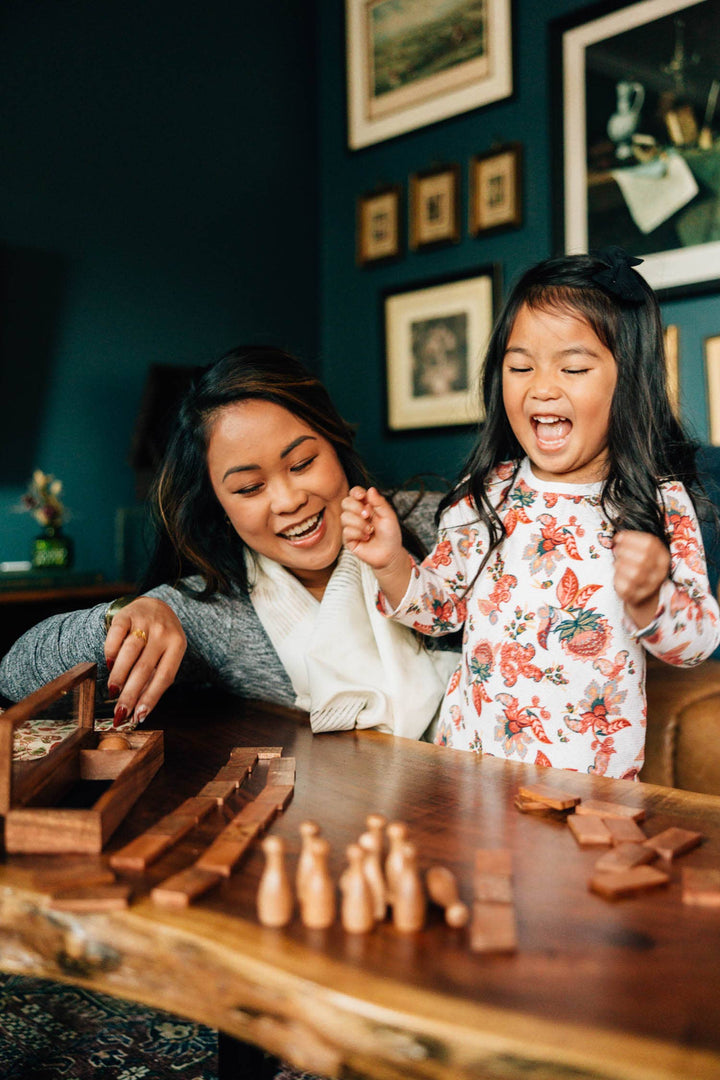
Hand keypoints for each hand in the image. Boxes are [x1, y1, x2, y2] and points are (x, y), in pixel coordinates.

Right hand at [104, 598, 186, 726]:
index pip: (164, 677)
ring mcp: (145, 622)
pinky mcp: (127, 614)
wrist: (154, 605)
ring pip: (130, 652)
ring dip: (119, 675)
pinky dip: (110, 651)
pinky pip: (116, 634)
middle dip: (130, 693)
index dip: (151, 698)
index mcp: (177, 646)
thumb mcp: (167, 654)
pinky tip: (109, 664)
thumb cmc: (161, 639)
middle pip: (144, 668)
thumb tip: (138, 711)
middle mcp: (163, 633)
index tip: (138, 716)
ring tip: (113, 691)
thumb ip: (155, 678)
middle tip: (120, 712)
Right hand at [341, 486, 403, 567]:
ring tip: (370, 530)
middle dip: (356, 508)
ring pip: (344, 517)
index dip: (356, 492)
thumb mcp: (389, 516)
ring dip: (359, 523)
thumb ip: (379, 502)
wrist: (389, 553)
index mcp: (366, 506)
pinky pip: (346, 531)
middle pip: (346, 502)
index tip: (362, 497)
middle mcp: (357, 514)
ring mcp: (351, 526)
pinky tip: (366, 538)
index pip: (355, 493)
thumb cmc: (390, 534)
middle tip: (367, 515)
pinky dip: (358, 534)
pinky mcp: (348, 538)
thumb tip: (370, 489)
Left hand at [613, 530, 670, 628]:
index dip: (630, 538)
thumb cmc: (641, 567)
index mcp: (663, 556)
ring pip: (634, 573)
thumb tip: (617, 538)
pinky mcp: (638, 596)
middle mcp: (660, 571)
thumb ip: (635, 543)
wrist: (644, 595)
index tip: (618, 538)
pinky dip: (617, 578)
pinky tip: (617, 574)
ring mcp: (651, 586)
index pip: (650, 543)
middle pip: (642, 558)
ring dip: (619, 565)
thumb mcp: (645, 552)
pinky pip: (625, 586)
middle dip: (623, 551)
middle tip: (616, 550)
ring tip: (617, 563)